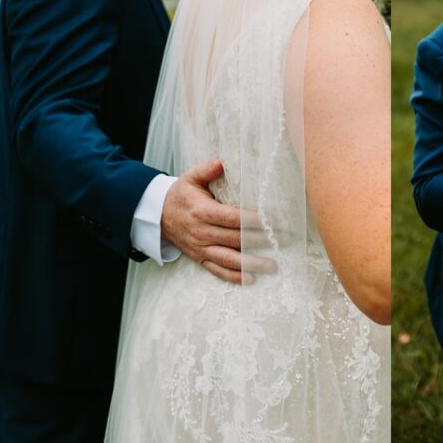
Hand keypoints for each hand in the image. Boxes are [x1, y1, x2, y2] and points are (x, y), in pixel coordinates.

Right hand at [160, 159, 276, 283]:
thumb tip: (222, 162)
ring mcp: (200, 248)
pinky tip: (251, 279)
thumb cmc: (180, 194)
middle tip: (284, 240)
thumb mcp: (190, 177)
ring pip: (229, 259)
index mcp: (202, 211)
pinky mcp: (199, 258)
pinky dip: (233, 277)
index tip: (274, 221)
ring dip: (252, 264)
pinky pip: (217, 270)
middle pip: (236, 239)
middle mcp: (202, 232)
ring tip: (273, 265)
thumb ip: (207, 169)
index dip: (254, 220)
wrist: (158, 215)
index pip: (233, 218)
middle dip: (262, 240)